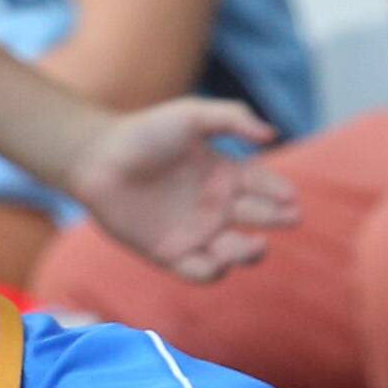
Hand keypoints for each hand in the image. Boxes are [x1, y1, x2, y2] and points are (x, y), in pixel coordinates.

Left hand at [64, 95, 298, 282]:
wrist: (97, 159)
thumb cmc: (143, 133)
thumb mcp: (191, 115)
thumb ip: (232, 118)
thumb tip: (272, 134)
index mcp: (225, 174)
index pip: (265, 187)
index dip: (281, 193)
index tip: (290, 196)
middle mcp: (215, 206)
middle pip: (259, 220)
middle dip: (277, 220)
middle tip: (288, 217)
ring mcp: (195, 232)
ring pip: (236, 251)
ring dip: (249, 252)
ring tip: (254, 243)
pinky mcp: (170, 254)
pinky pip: (200, 272)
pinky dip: (213, 271)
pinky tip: (218, 258)